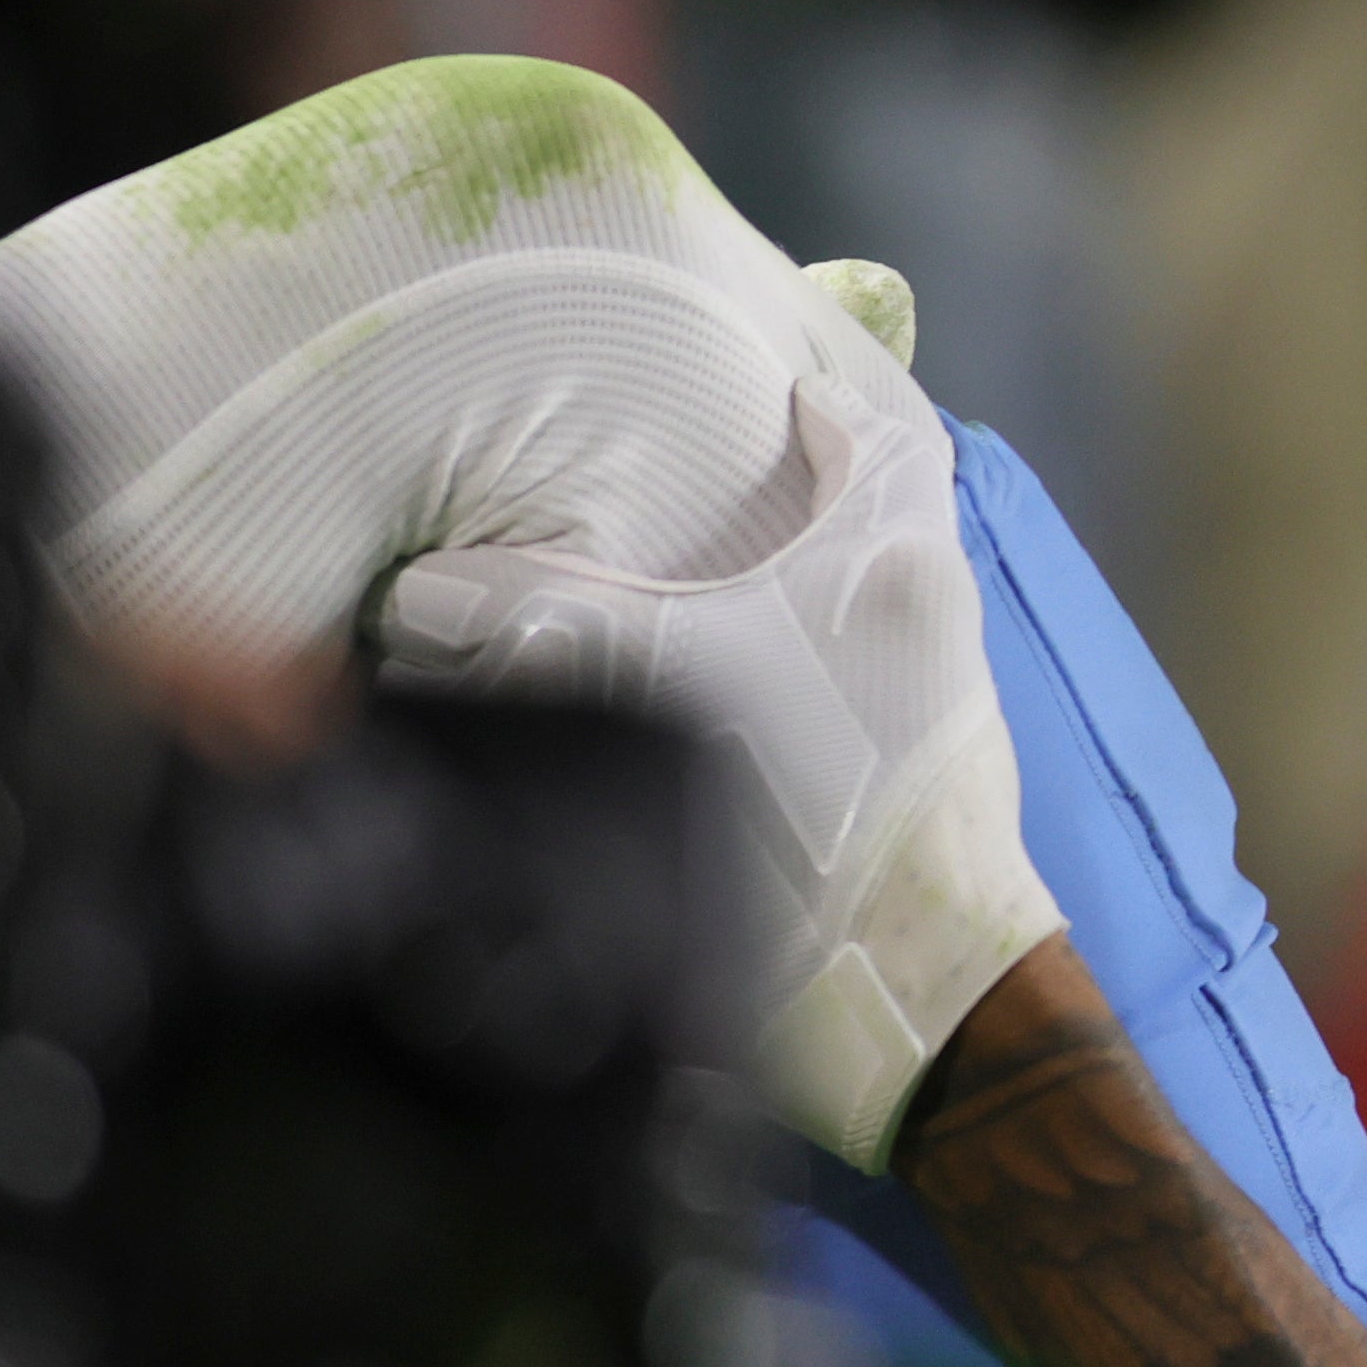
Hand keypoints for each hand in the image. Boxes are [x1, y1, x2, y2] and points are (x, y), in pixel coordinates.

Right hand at [379, 379, 1060, 1168]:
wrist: (925, 988)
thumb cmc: (819, 819)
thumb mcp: (669, 692)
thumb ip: (549, 623)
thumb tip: (423, 590)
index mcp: (898, 556)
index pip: (888, 426)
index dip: (829, 388)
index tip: (766, 378)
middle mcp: (936, 603)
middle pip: (884, 495)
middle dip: (808, 469)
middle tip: (715, 450)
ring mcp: (943, 685)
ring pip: (874, 577)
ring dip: (806, 554)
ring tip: (707, 547)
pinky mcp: (928, 758)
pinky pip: (867, 652)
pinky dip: (806, 632)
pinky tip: (730, 660)